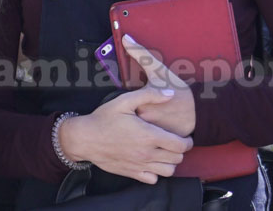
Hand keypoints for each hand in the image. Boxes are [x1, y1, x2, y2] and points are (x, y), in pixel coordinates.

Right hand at [60, 85, 192, 183]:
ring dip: (170, 162)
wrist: (85, 138)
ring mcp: (139, 165)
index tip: (185, 136)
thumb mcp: (125, 100)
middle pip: (177, 159)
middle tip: (175, 142)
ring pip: (168, 171)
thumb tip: (170, 93)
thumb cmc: (104, 118)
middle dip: (180, 151)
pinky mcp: (131, 173)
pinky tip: (152, 161)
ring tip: (165, 152)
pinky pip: (153, 179)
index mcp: (149, 135)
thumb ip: (149, 95)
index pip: (180, 145)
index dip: (187, 141)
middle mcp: (147, 153)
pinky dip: (156, 172)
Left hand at [123, 34, 195, 137]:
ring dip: (143, 127)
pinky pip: (151, 141)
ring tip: (156, 119)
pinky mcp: (163, 144)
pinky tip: (161, 128)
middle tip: (151, 109)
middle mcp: (146, 122)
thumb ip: (140, 53)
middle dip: (137, 115)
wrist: (201, 107)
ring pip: (139, 132)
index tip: (142, 100)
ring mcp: (154, 136)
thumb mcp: (158, 69)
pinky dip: (153, 137)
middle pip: (131, 120)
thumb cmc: (178, 87)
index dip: (133, 102)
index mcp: (141, 104)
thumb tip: (125, 38)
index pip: (126, 106)